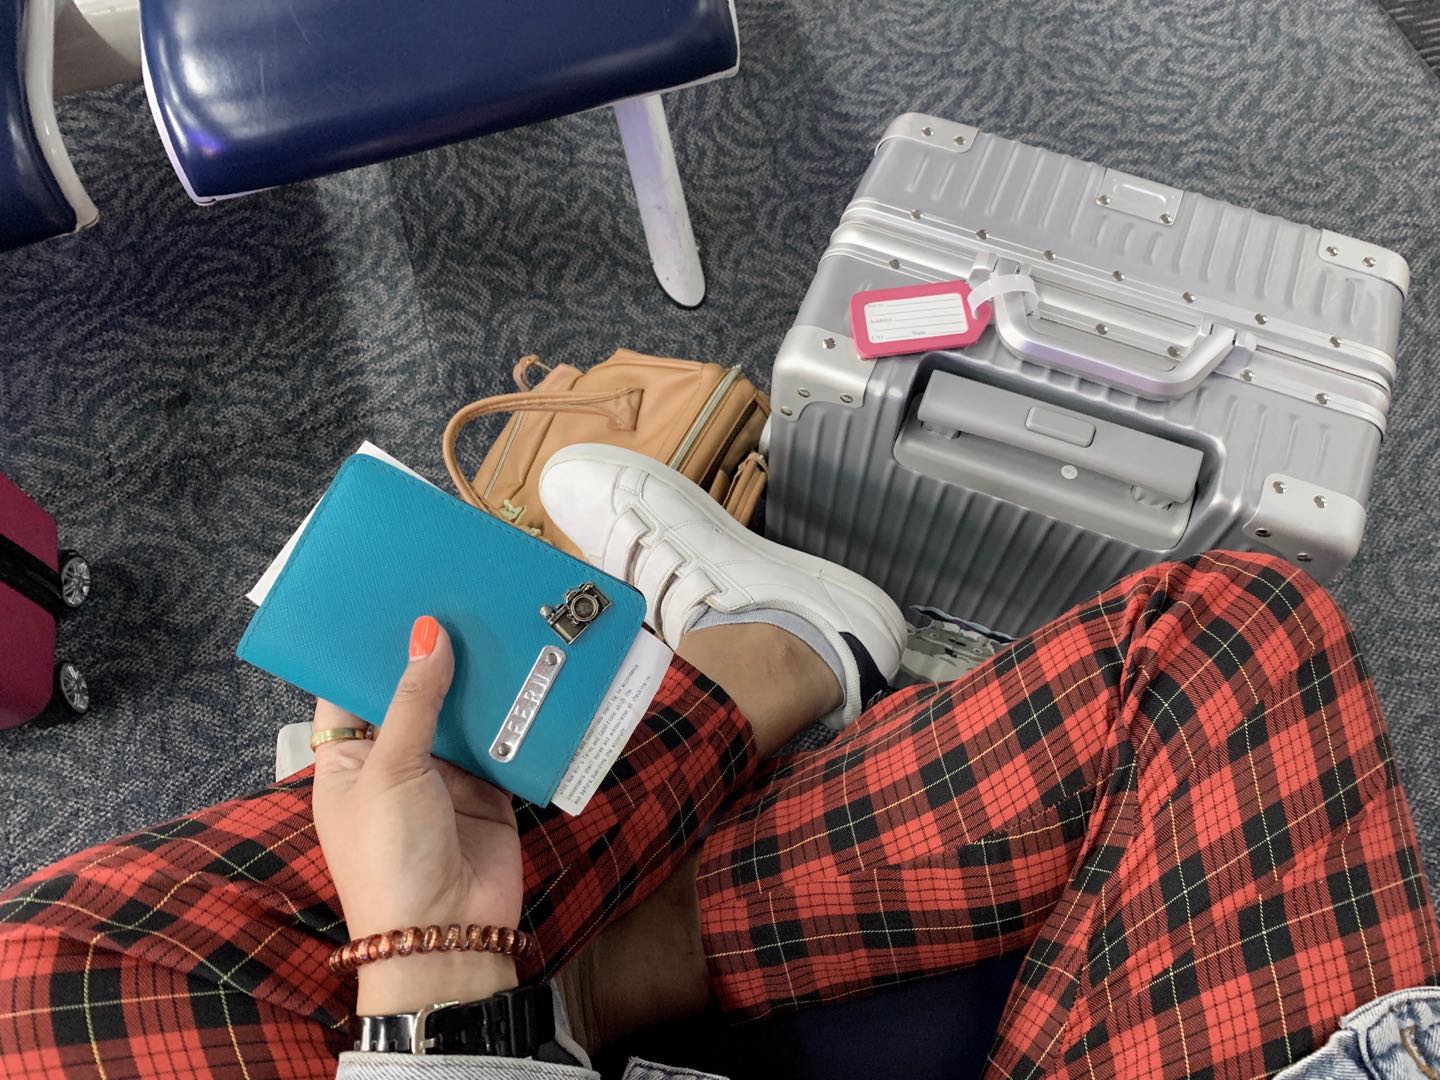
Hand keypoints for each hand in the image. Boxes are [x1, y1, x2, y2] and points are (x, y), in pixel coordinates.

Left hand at [312, 615, 523, 1014]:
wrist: (446, 934)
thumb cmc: (391, 856)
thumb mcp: (391, 771)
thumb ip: (414, 701)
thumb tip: (428, 633)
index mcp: (348, 761)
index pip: (349, 692)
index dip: (364, 650)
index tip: (387, 597)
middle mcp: (394, 763)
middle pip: (412, 696)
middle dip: (432, 655)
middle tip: (453, 592)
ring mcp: (444, 777)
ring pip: (460, 714)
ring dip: (476, 678)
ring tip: (493, 616)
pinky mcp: (490, 790)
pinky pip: (502, 741)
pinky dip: (514, 714)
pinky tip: (528, 668)